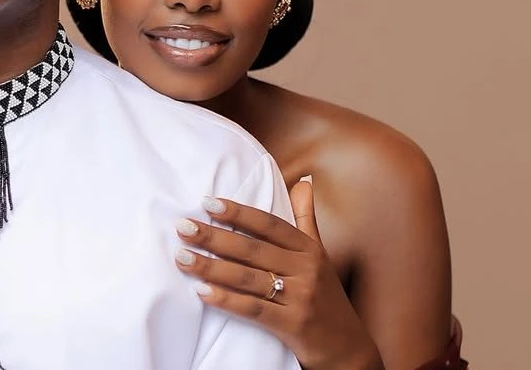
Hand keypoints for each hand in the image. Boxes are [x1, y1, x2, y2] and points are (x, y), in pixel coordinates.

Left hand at [175, 178, 382, 369]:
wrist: (348, 349)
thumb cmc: (326, 298)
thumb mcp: (320, 255)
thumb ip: (306, 219)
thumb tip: (303, 181)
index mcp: (308, 249)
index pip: (268, 224)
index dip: (238, 212)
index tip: (207, 202)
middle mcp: (306, 270)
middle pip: (252, 249)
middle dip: (214, 236)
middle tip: (182, 226)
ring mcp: (301, 298)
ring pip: (248, 278)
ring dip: (211, 266)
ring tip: (182, 257)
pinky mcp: (294, 325)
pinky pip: (254, 309)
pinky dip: (226, 300)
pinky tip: (202, 292)